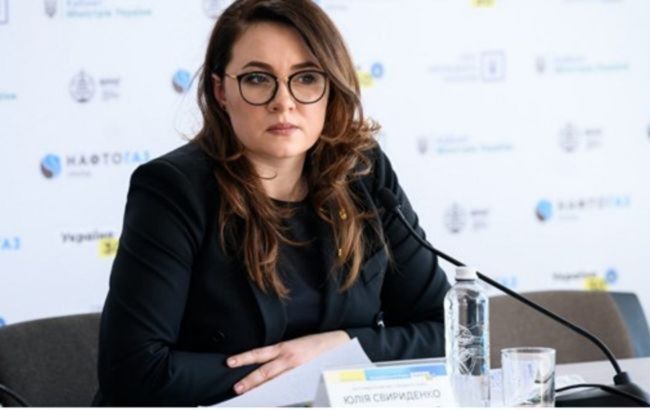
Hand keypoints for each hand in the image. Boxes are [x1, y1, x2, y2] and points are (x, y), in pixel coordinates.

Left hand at [227, 330, 349, 393]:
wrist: (337, 344)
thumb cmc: (315, 345)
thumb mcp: (295, 345)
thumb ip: (281, 355)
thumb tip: (265, 366)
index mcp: (283, 347)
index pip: (258, 353)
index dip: (243, 357)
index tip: (230, 362)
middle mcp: (288, 357)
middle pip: (264, 372)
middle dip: (249, 381)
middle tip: (236, 389)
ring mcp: (297, 369)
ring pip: (275, 382)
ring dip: (261, 389)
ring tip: (249, 396)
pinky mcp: (305, 377)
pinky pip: (289, 387)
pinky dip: (280, 394)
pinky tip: (273, 399)